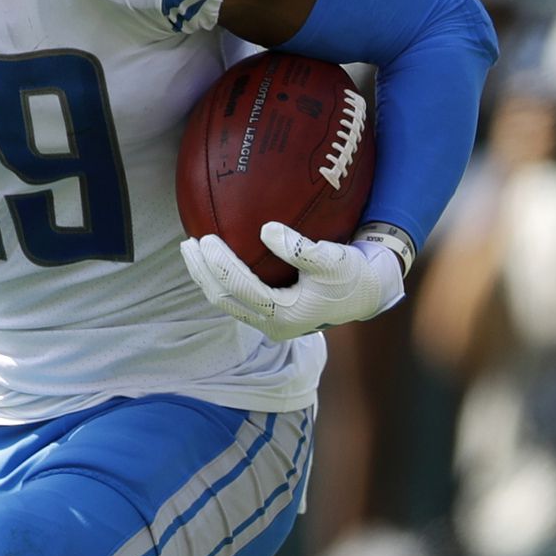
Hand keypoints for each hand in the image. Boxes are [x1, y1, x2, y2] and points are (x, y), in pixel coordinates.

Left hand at [179, 222, 405, 339]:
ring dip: (206, 278)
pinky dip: (222, 280)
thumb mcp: (333, 259)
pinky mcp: (271, 317)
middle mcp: (272, 325)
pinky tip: (214, 260)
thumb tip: (265, 230)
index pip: (239, 287)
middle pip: (223, 299)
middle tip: (187, 244)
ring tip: (192, 251)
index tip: (204, 238)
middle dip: (201, 272)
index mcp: (285, 315)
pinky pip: (236, 299)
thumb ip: (300, 247)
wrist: (368, 294)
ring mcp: (270, 324)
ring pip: (226, 302)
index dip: (218, 263)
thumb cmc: (352, 275)